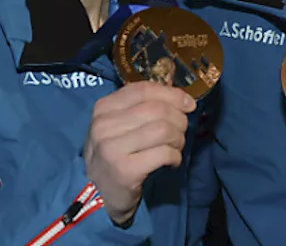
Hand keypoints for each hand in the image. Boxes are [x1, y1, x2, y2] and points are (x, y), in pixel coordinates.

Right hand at [85, 81, 195, 224]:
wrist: (97, 195)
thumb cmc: (114, 155)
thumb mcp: (117, 126)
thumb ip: (141, 108)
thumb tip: (182, 99)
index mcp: (103, 108)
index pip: (143, 90)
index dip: (171, 94)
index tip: (188, 104)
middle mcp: (104, 125)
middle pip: (157, 109)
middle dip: (178, 119)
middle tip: (181, 132)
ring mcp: (112, 148)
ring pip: (163, 130)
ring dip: (178, 139)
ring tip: (176, 147)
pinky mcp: (125, 170)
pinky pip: (164, 153)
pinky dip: (175, 156)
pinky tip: (172, 161)